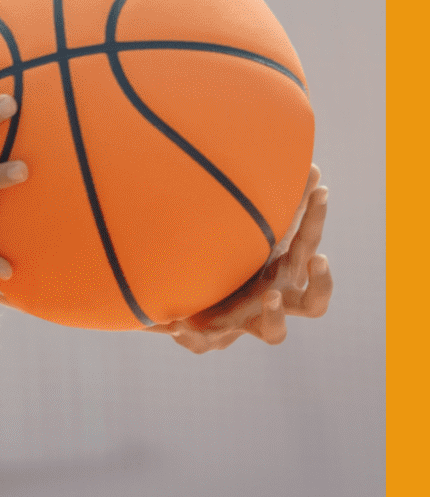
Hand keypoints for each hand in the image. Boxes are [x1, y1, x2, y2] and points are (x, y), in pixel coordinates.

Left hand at [161, 166, 330, 353]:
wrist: (189, 298)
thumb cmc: (223, 255)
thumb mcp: (238, 224)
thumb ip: (254, 193)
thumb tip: (283, 152)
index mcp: (281, 269)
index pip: (307, 243)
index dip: (315, 217)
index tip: (320, 189)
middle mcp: (273, 298)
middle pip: (315, 302)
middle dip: (322, 283)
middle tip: (317, 259)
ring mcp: (246, 321)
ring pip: (276, 333)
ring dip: (277, 315)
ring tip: (270, 294)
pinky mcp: (213, 337)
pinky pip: (206, 344)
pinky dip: (191, 336)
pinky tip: (175, 326)